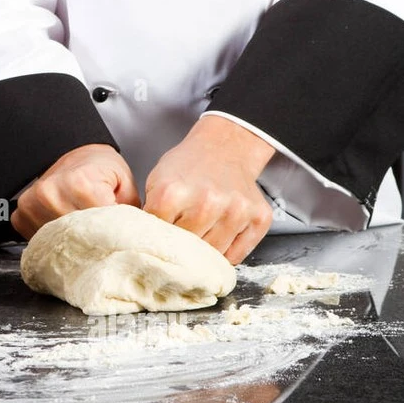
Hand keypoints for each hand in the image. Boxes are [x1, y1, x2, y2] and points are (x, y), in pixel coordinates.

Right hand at [11, 143, 139, 239]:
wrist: (75, 156)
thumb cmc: (99, 169)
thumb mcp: (126, 185)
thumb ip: (131, 215)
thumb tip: (132, 244)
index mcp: (79, 184)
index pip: (101, 228)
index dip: (114, 235)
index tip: (118, 235)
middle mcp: (51, 194)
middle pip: (78, 239)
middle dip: (94, 242)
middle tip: (103, 236)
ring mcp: (33, 206)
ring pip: (58, 244)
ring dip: (72, 245)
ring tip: (83, 232)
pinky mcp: (21, 216)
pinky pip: (39, 242)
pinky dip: (53, 242)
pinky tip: (64, 231)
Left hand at [144, 115, 275, 263]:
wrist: (224, 147)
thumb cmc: (188, 166)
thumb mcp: (156, 182)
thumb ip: (150, 213)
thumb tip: (145, 247)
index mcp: (173, 193)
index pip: (157, 238)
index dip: (156, 240)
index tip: (158, 240)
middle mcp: (206, 202)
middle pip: (185, 250)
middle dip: (179, 248)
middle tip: (179, 241)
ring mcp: (235, 211)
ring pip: (211, 256)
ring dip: (203, 254)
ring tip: (199, 237)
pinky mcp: (258, 218)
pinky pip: (236, 255)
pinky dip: (226, 255)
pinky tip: (218, 240)